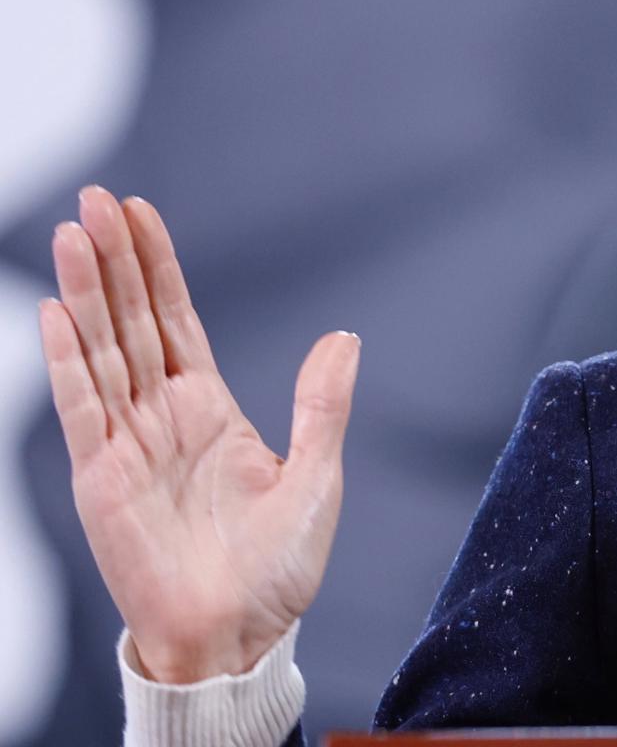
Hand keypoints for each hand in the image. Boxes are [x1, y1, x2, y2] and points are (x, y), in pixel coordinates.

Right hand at [37, 185, 360, 682]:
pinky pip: (84, 409)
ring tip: (73, 232)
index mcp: (210, 410)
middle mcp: (162, 418)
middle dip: (115, 260)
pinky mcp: (103, 479)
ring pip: (102, 351)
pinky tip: (57, 311)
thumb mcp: (316, 476)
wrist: (243, 634)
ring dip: (87, 293)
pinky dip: (68, 361)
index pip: (174, 321)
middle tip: (93, 197)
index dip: (157, 267)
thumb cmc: (278, 569)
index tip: (139, 213)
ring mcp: (128, 445)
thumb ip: (322, 405)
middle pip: (131, 322)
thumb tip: (345, 337)